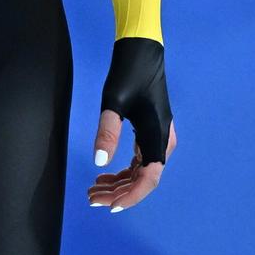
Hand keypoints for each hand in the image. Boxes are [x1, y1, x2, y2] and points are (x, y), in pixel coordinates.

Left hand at [86, 37, 174, 212]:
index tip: (110, 206)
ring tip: (94, 189)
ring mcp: (157, 135)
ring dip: (119, 183)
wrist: (141, 48)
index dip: (131, 196)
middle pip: (143, 178)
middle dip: (118, 192)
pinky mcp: (150, 130)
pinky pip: (138, 160)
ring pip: (140, 171)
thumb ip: (107, 131)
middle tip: (91, 197)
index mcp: (157, 134)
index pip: (148, 178)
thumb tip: (99, 163)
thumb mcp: (113, 101)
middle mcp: (162, 139)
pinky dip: (122, 170)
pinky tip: (104, 174)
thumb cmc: (128, 71)